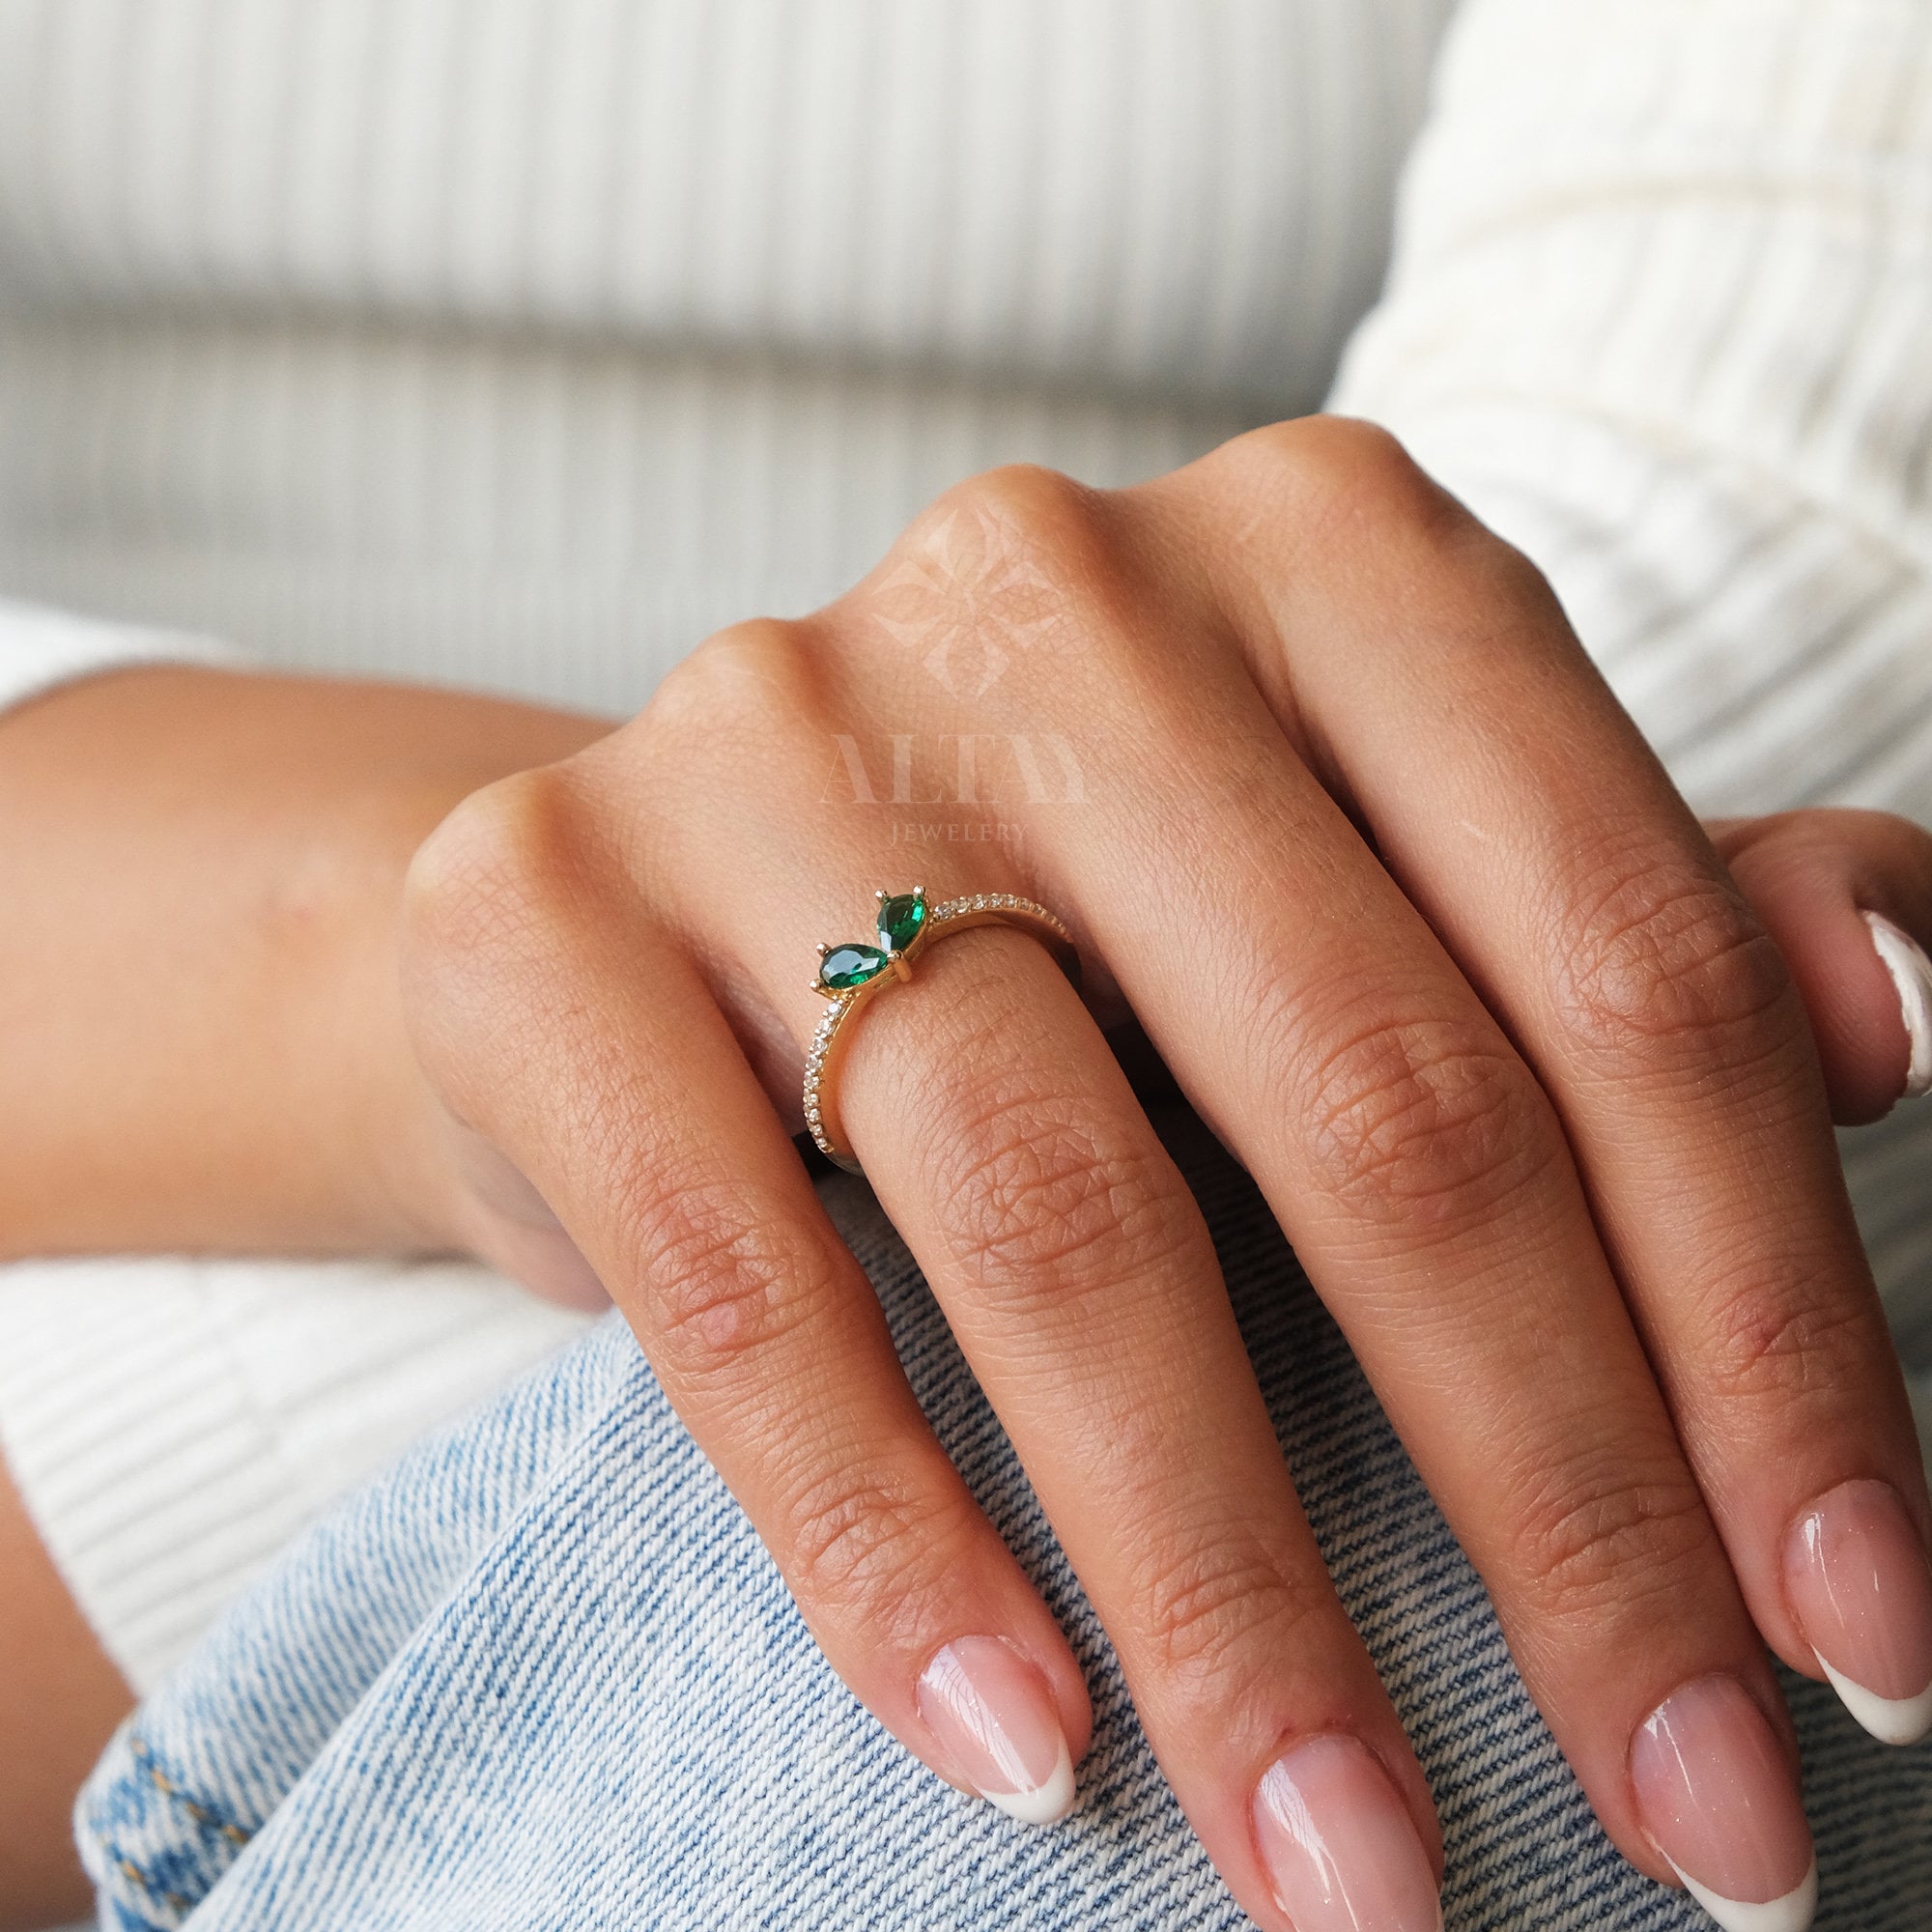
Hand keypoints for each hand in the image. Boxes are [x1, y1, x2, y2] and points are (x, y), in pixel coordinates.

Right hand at [401, 420, 1931, 1930]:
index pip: (1618, 958)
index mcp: (1319, 553)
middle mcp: (1049, 592)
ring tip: (1352, 1863)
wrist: (653, 913)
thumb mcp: (1369, 885)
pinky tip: (1019, 1743)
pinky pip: (735, 1276)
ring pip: (1060, 1203)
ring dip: (1236, 1589)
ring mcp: (769, 733)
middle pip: (1372, 1091)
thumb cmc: (1065, 926)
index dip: (1766, 1322)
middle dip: (1562, 1504)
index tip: (1853, 1627)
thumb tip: (1895, 1011)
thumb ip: (1621, 919)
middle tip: (1687, 1818)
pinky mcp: (541, 906)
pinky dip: (890, 1539)